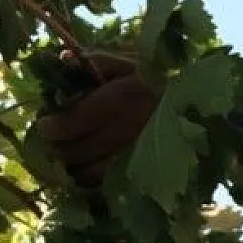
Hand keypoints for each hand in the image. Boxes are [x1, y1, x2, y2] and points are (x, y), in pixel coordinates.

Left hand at [38, 52, 159, 187]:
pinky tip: (88, 165)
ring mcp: (133, 156)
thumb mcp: (130, 62)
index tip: (44, 122)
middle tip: (52, 139)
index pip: (72, 122)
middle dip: (57, 146)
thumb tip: (62, 59)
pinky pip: (106, 183)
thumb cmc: (160, 79)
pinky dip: (91, 177)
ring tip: (68, 152)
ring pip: (87, 172)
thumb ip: (95, 60)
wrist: (198, 104)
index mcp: (119, 100)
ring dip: (72, 164)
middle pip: (75, 151)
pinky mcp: (142, 172)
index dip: (51, 126)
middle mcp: (124, 132)